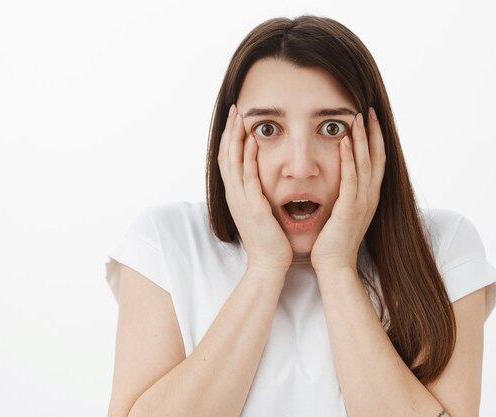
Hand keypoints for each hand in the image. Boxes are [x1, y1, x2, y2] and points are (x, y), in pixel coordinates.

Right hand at [217, 104, 292, 273]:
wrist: (269, 264)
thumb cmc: (269, 240)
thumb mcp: (260, 211)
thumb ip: (258, 194)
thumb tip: (261, 180)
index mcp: (237, 195)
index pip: (228, 160)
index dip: (231, 138)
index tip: (237, 118)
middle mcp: (235, 195)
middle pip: (226, 156)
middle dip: (230, 131)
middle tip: (235, 110)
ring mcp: (242, 201)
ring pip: (233, 163)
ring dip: (236, 139)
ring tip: (241, 118)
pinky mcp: (253, 208)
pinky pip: (248, 179)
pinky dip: (249, 159)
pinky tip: (253, 143)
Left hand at [310, 108, 385, 274]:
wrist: (335, 267)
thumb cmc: (335, 243)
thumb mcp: (344, 214)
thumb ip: (346, 197)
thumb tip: (342, 183)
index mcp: (368, 198)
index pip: (376, 163)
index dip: (375, 140)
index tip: (370, 121)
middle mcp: (369, 198)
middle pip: (376, 158)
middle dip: (372, 133)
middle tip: (368, 111)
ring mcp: (361, 203)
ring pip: (364, 164)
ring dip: (361, 140)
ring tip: (357, 118)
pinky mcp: (349, 210)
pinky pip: (350, 179)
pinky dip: (348, 159)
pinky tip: (344, 142)